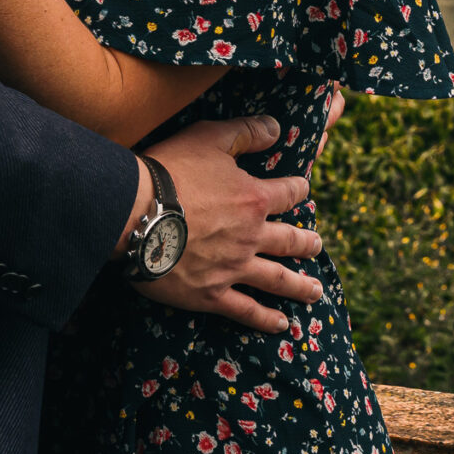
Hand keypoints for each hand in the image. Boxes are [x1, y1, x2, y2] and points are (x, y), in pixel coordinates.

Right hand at [134, 117, 324, 334]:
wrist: (135, 214)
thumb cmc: (171, 171)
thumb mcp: (210, 138)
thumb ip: (246, 132)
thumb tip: (277, 128)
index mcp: (253, 199)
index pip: (289, 193)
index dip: (298, 190)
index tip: (303, 191)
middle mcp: (251, 236)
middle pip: (290, 241)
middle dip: (307, 243)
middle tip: (317, 246)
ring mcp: (234, 268)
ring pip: (277, 279)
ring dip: (299, 286)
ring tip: (315, 292)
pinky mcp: (212, 294)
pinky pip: (246, 310)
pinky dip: (265, 319)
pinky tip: (281, 325)